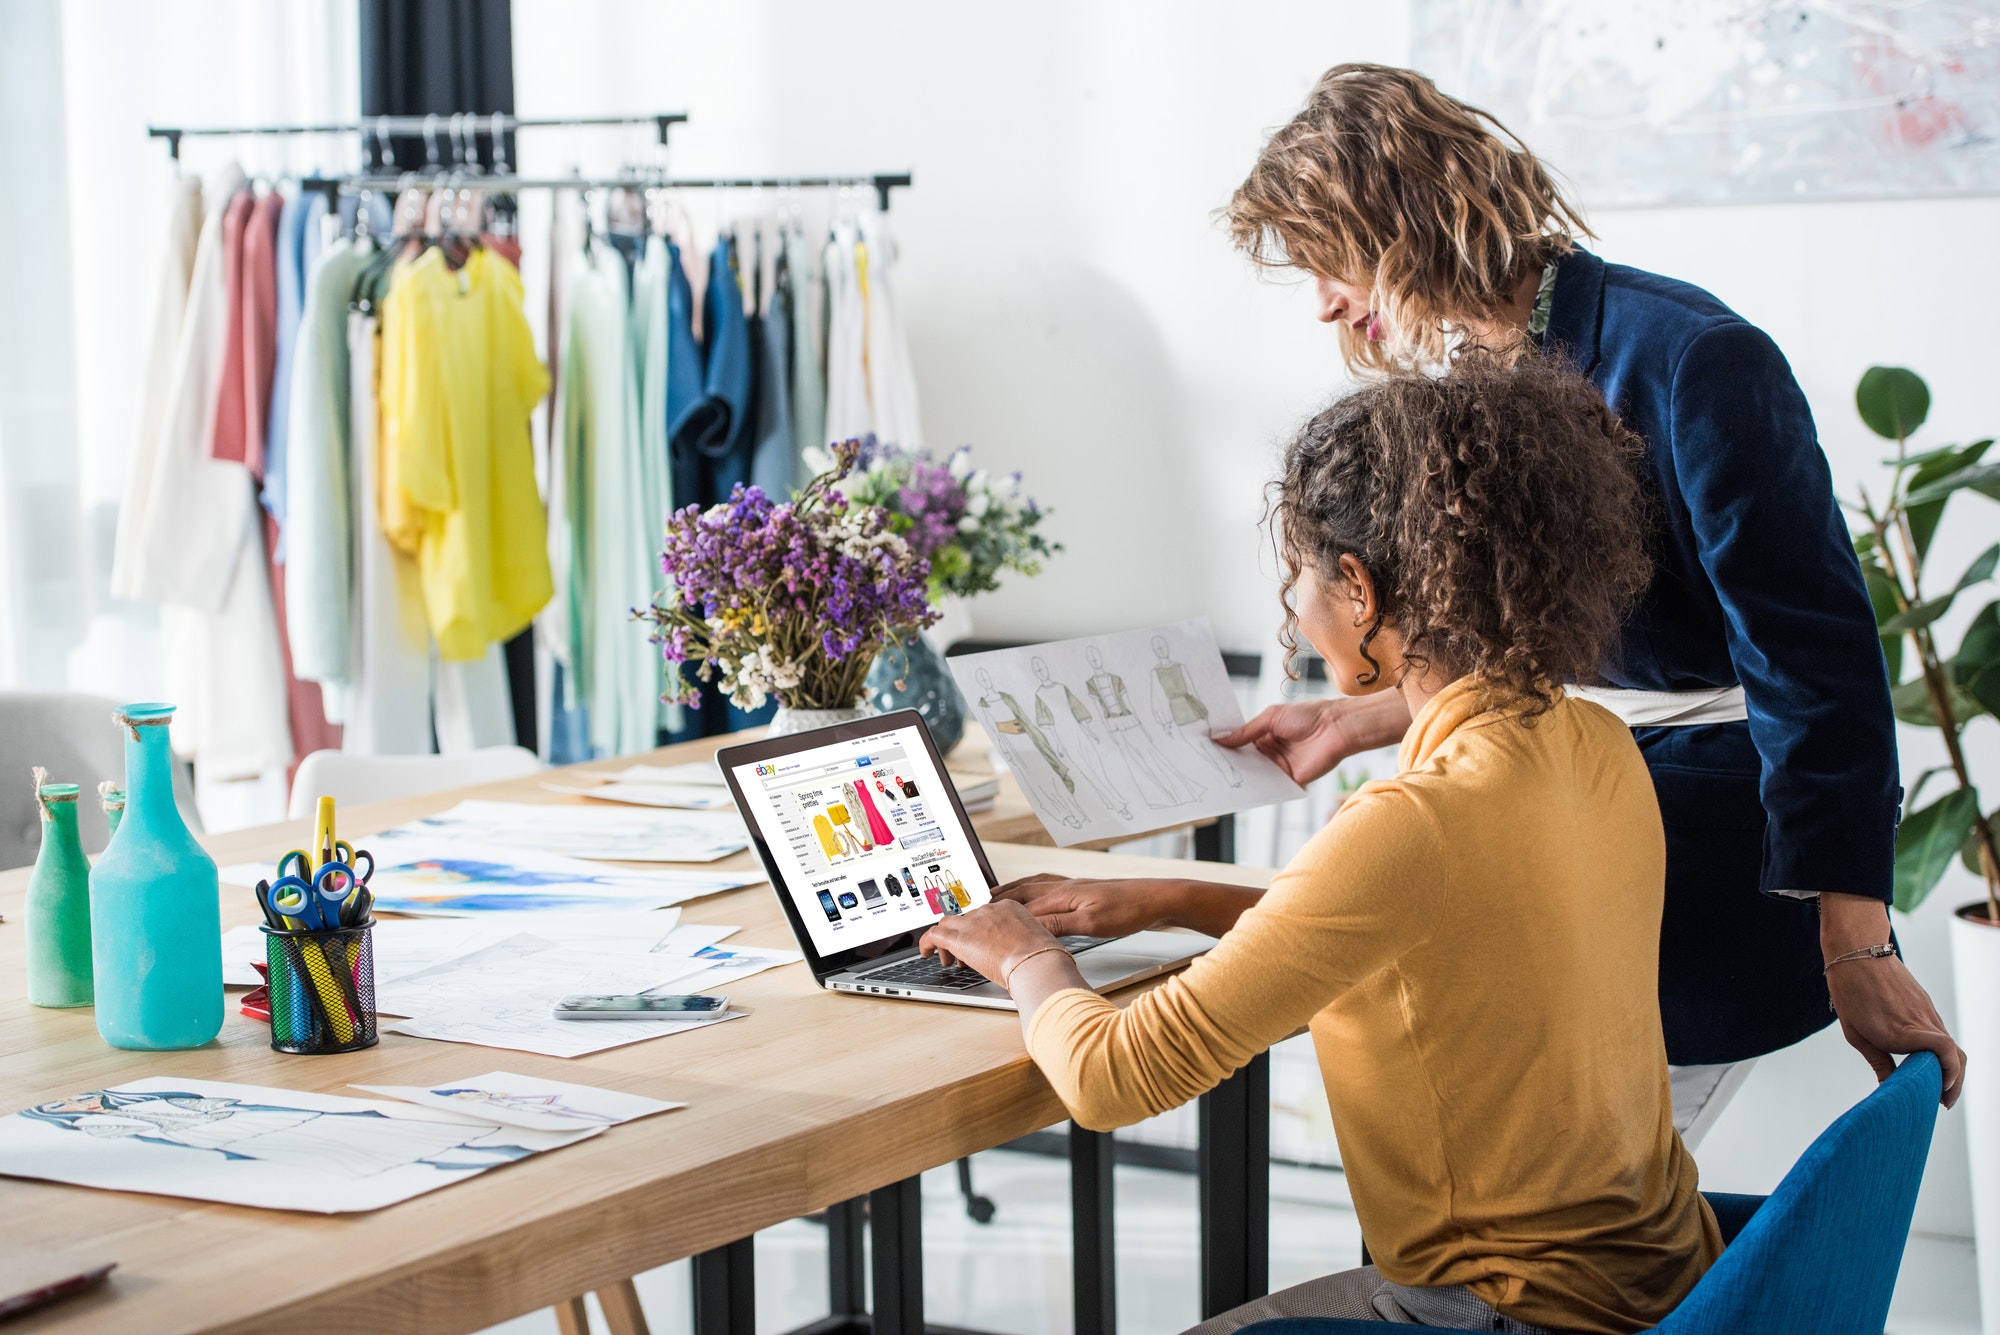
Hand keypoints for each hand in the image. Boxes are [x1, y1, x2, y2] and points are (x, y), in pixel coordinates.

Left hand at [921, 900, 1059, 984]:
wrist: (1037, 961)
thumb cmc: (1043, 958)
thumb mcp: (1036, 942)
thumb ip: (1023, 943)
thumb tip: (1021, 955)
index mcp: (1009, 907)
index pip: (984, 915)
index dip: (978, 931)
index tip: (980, 945)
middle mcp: (989, 910)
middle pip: (965, 918)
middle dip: (962, 936)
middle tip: (963, 955)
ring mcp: (973, 922)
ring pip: (947, 923)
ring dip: (945, 941)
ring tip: (946, 958)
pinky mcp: (959, 937)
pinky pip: (933, 934)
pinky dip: (926, 942)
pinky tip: (925, 953)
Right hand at [994, 874, 1169, 938]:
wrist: (1157, 898)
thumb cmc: (1129, 910)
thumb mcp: (1092, 923)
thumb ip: (1059, 925)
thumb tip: (1028, 928)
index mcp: (1062, 894)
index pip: (1021, 904)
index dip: (997, 912)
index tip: (977, 919)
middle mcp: (1064, 886)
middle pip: (1022, 889)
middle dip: (997, 897)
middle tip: (975, 903)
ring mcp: (1073, 887)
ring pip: (1033, 885)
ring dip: (1012, 890)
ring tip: (995, 896)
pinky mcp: (1083, 891)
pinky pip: (1047, 886)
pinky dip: (1032, 890)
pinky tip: (1035, 896)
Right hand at [1212, 695, 1410, 785]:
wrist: (1337, 728)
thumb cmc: (1308, 715)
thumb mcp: (1271, 717)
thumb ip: (1246, 731)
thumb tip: (1219, 739)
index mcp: (1264, 734)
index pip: (1239, 743)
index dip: (1224, 746)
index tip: (1204, 749)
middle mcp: (1269, 752)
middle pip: (1244, 761)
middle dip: (1227, 764)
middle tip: (1203, 766)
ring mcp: (1278, 767)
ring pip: (1254, 775)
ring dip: (1238, 778)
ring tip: (1215, 780)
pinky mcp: (1289, 781)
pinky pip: (1269, 787)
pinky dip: (1256, 789)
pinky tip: (1239, 790)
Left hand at [1821, 892, 1965, 1107]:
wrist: (1857, 952)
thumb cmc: (1850, 992)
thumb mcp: (1856, 1034)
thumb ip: (1879, 1062)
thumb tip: (1889, 1088)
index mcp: (1903, 1031)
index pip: (1946, 1054)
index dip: (1951, 1076)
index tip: (1940, 1093)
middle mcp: (1921, 1021)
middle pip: (1955, 1055)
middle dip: (1954, 1081)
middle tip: (1943, 1099)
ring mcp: (1926, 1011)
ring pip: (1949, 1044)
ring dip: (1948, 1067)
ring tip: (1935, 1084)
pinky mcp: (1925, 1003)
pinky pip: (1939, 1030)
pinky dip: (1940, 1050)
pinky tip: (1926, 1059)